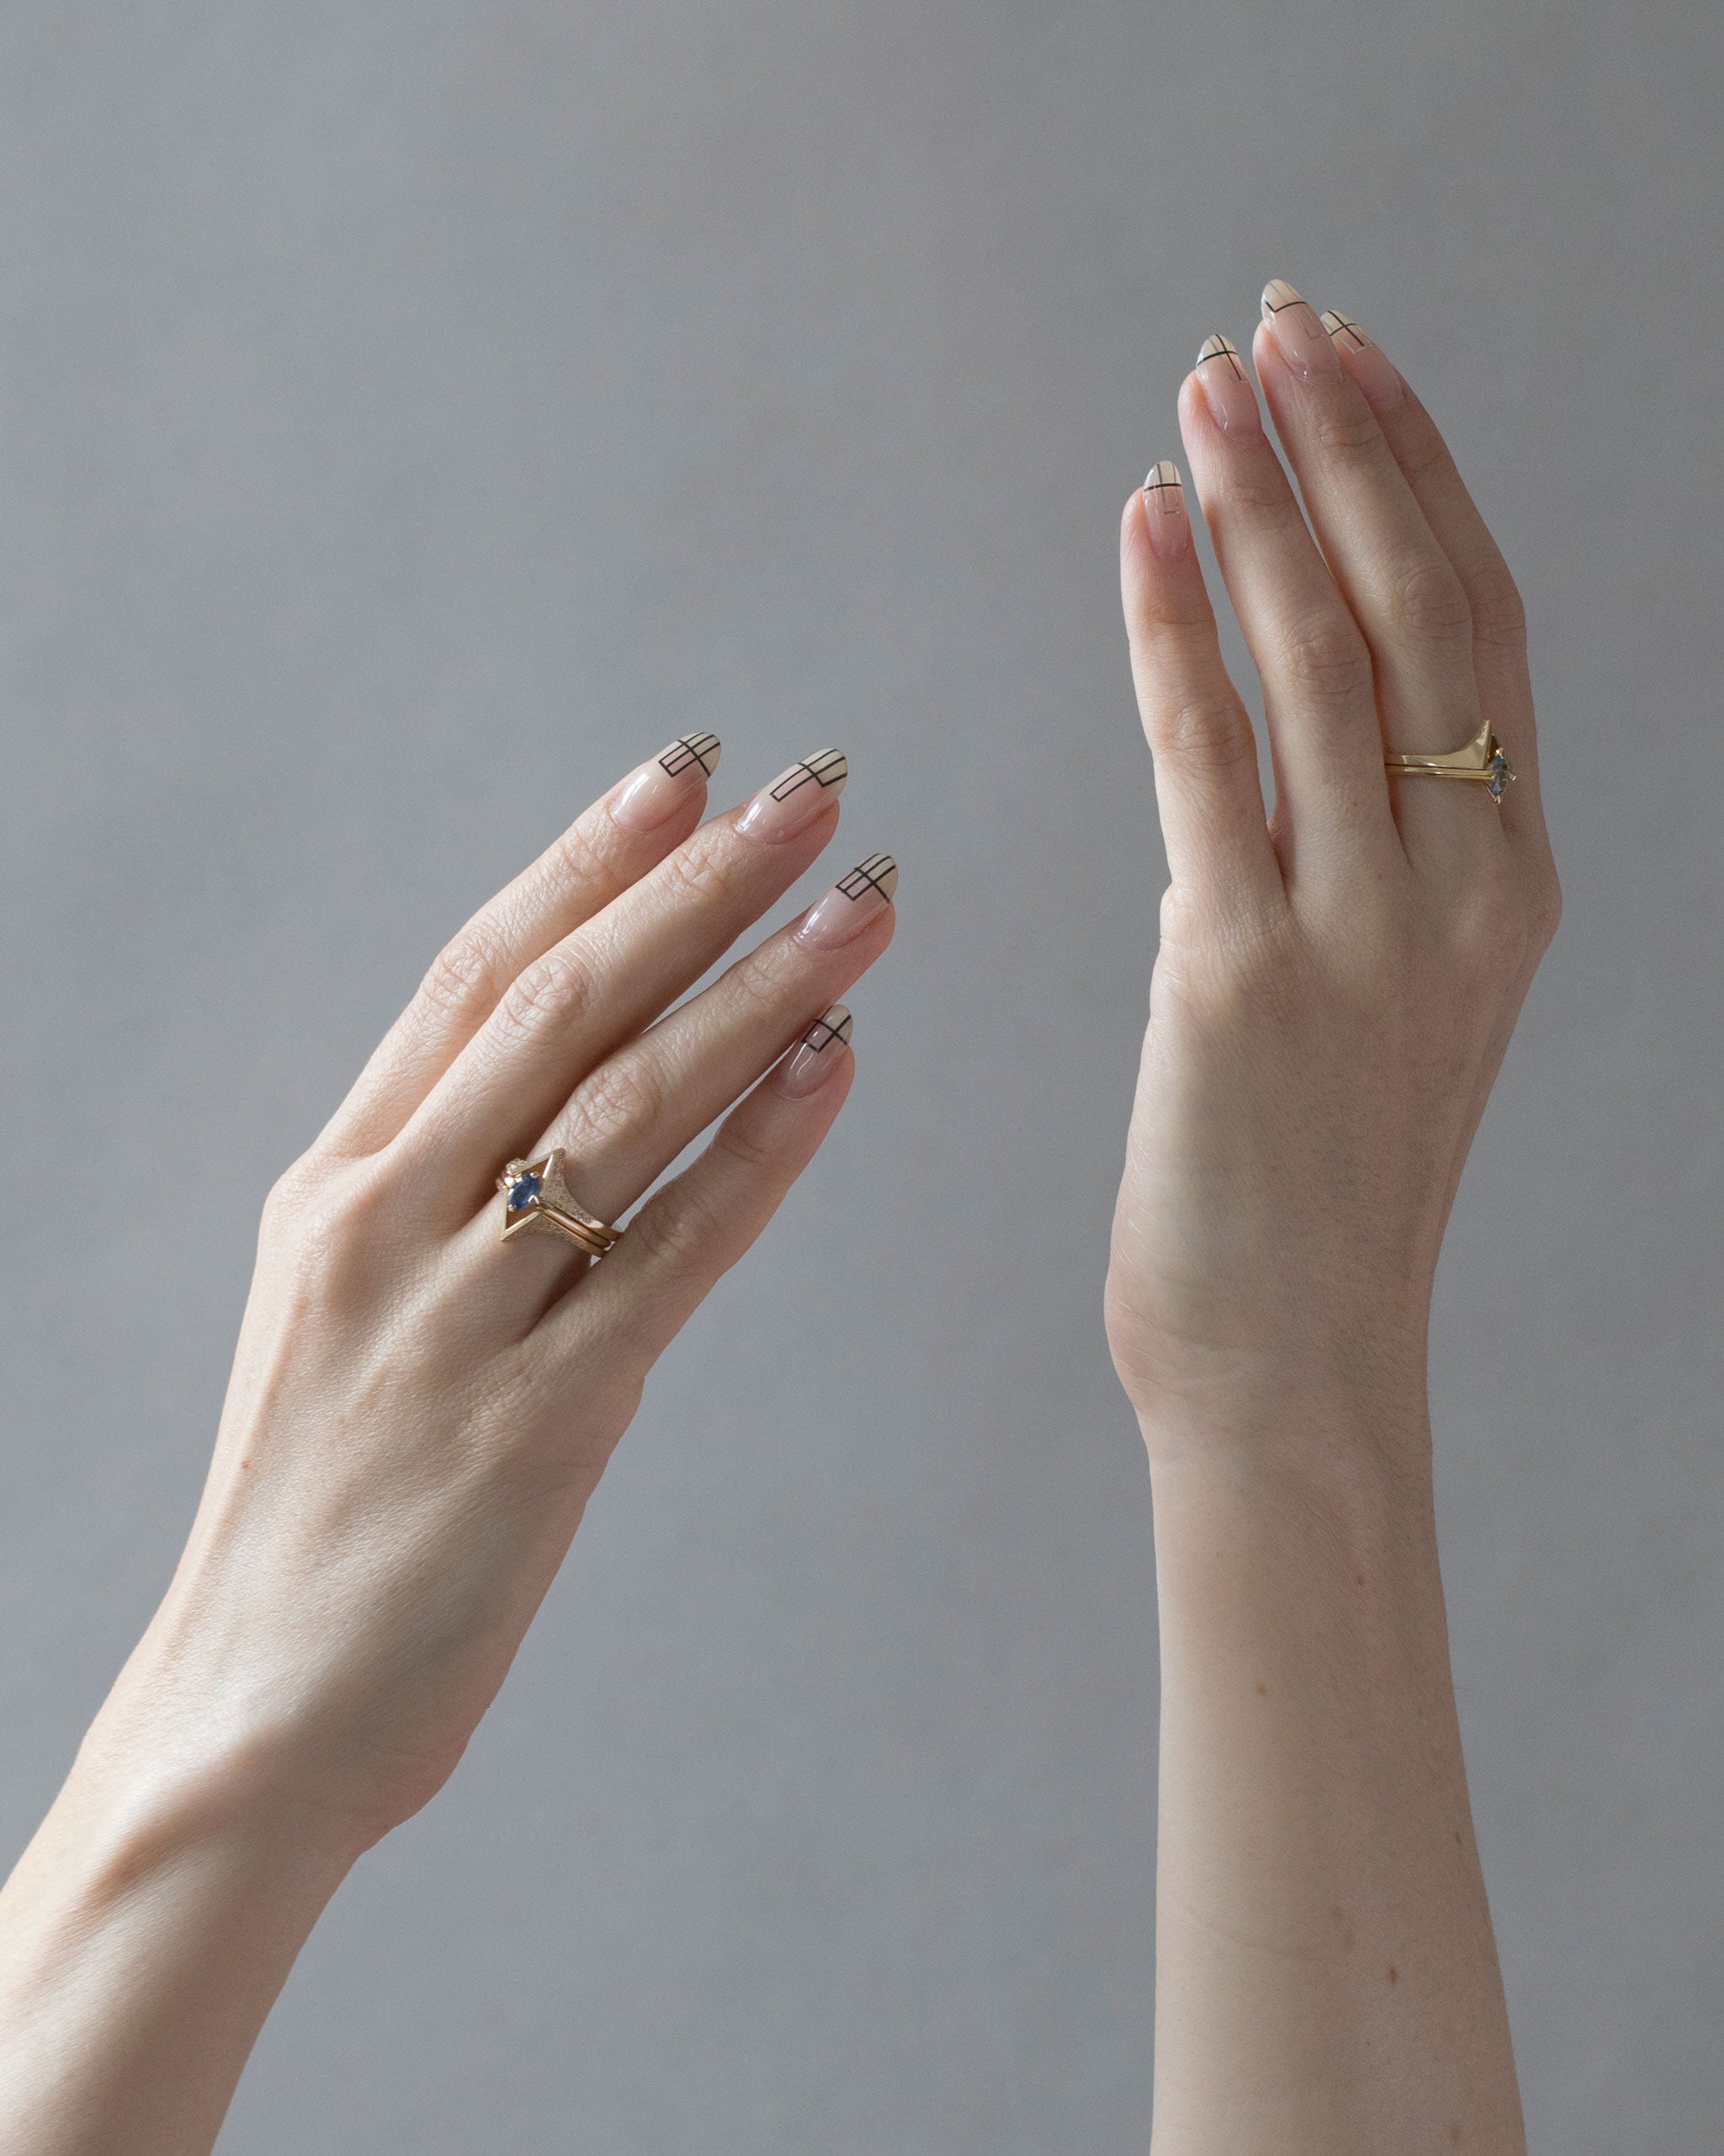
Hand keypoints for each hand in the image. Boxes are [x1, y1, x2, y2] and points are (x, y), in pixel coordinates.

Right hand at [89, 737, 894, 1850]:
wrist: (255, 1714)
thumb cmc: (314, 1509)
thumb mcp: (341, 1316)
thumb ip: (436, 1202)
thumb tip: (565, 1099)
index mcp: (335, 1184)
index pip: (473, 977)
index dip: (585, 864)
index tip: (682, 777)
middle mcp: (386, 1224)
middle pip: (561, 1010)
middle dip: (697, 891)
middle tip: (811, 791)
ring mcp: (457, 1320)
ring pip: (627, 1110)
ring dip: (757, 994)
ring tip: (863, 904)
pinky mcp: (538, 1425)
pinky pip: (671, 1257)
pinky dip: (760, 1154)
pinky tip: (835, 1067)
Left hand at [1108, 291, 1557, 1451]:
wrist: (1294, 1365)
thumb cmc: (1318, 1194)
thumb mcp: (1386, 1006)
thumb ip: (1362, 864)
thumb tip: (1281, 728)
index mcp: (1508, 884)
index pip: (1480, 629)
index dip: (1418, 483)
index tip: (1356, 372)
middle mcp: (1463, 887)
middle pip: (1420, 610)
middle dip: (1350, 451)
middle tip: (1280, 327)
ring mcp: (1364, 929)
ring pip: (1325, 661)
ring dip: (1265, 505)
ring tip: (1210, 386)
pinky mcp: (1246, 972)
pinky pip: (1209, 758)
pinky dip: (1177, 628)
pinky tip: (1145, 526)